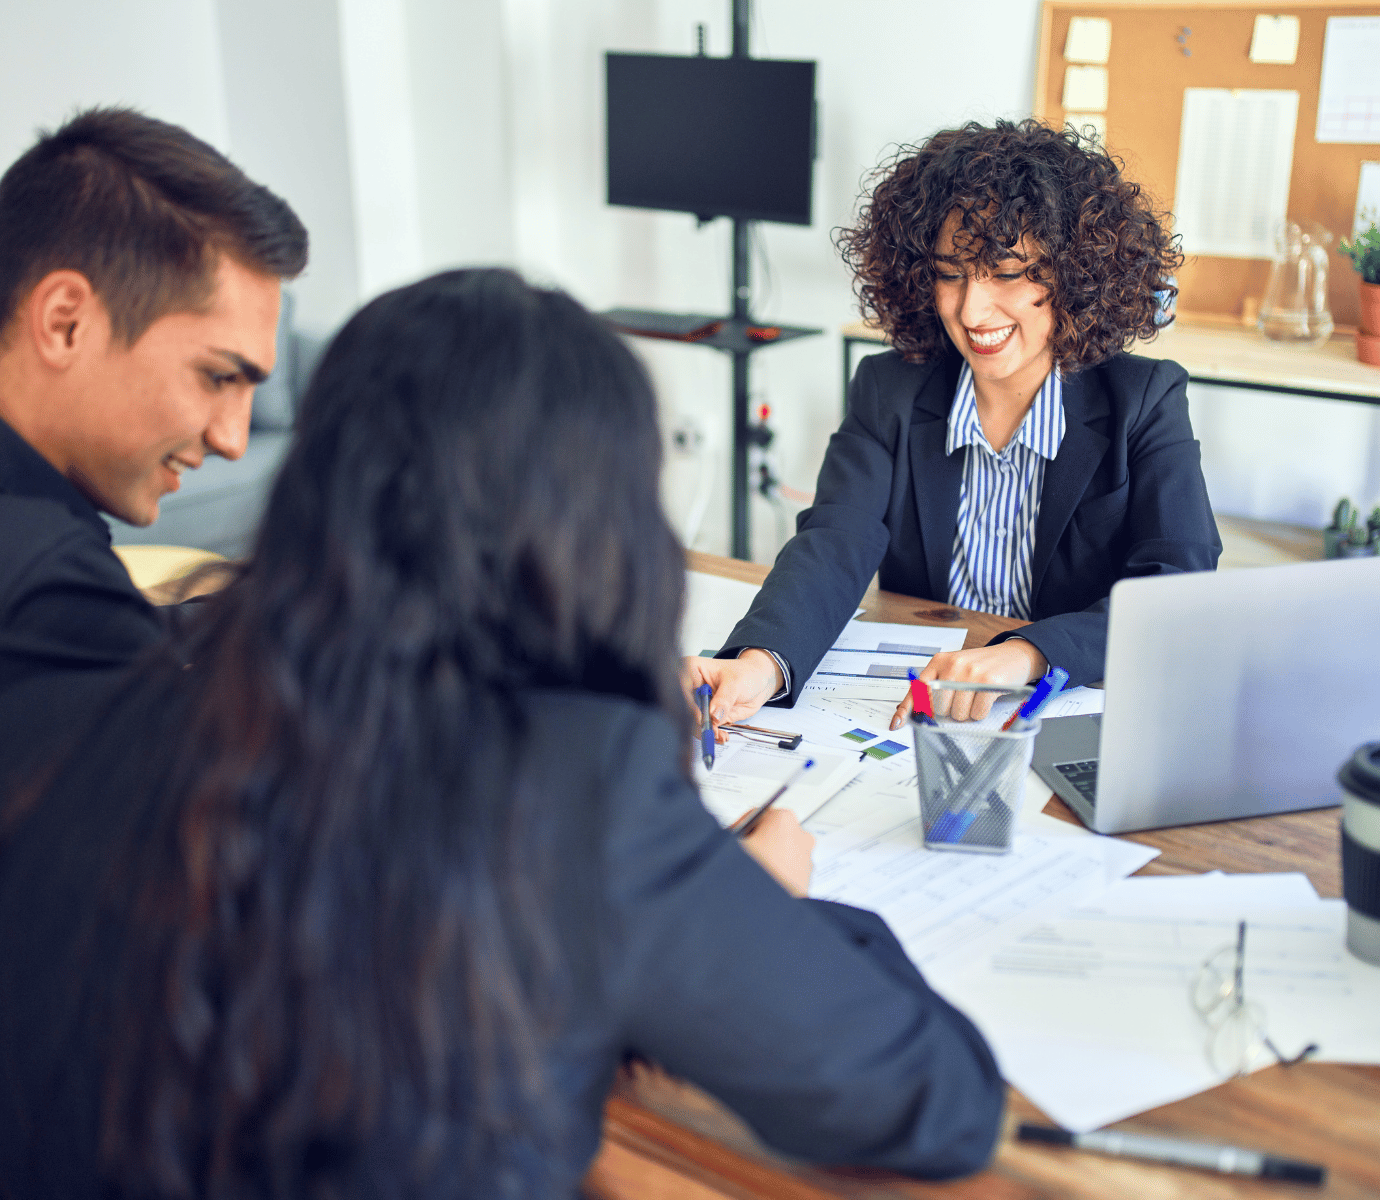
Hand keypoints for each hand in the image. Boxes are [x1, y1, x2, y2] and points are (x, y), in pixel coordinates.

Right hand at [682, 650, 783, 743]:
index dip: (689, 703)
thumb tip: (713, 715)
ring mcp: (699, 702)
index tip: (701, 716)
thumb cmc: (746, 673)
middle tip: (710, 730)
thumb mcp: (735, 682)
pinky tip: (721, 736)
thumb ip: (724, 699)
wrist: (759, 682)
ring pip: (693, 721)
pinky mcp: (707, 715)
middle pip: (684, 707)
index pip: (682, 687)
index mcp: (692, 669)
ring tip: (719, 735)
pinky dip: (712, 735)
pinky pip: (705, 728)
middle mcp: (691, 687)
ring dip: (705, 731)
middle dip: (697, 722)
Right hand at [738, 808, 814, 895]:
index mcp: (783, 819)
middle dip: (760, 840)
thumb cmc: (759, 871)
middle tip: (747, 853)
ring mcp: (807, 854)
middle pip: (773, 831)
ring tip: (758, 869)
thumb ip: (735, 830)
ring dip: (771, 855)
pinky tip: (768, 877)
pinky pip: (791, 864)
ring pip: (783, 848)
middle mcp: (801, 833)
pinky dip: (780, 868)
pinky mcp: (808, 872)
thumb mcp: (737, 843)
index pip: (759, 814)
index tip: (739, 836)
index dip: (745, 826)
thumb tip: (734, 829)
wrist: (774, 905)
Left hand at [889, 640, 1048, 726]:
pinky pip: (976, 713)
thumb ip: (936, 686)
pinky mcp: (989, 683)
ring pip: (957, 713)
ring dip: (966, 713)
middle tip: (962, 699)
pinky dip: (981, 713)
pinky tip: (986, 699)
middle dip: (949, 711)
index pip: (917, 688)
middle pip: (938, 707)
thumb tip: (918, 711)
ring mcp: (971, 673)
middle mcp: (953, 665)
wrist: (1014, 655)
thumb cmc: (981, 666)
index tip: (896, 724)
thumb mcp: (954, 669)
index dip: (906, 708)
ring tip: (975, 697)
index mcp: (940, 661)